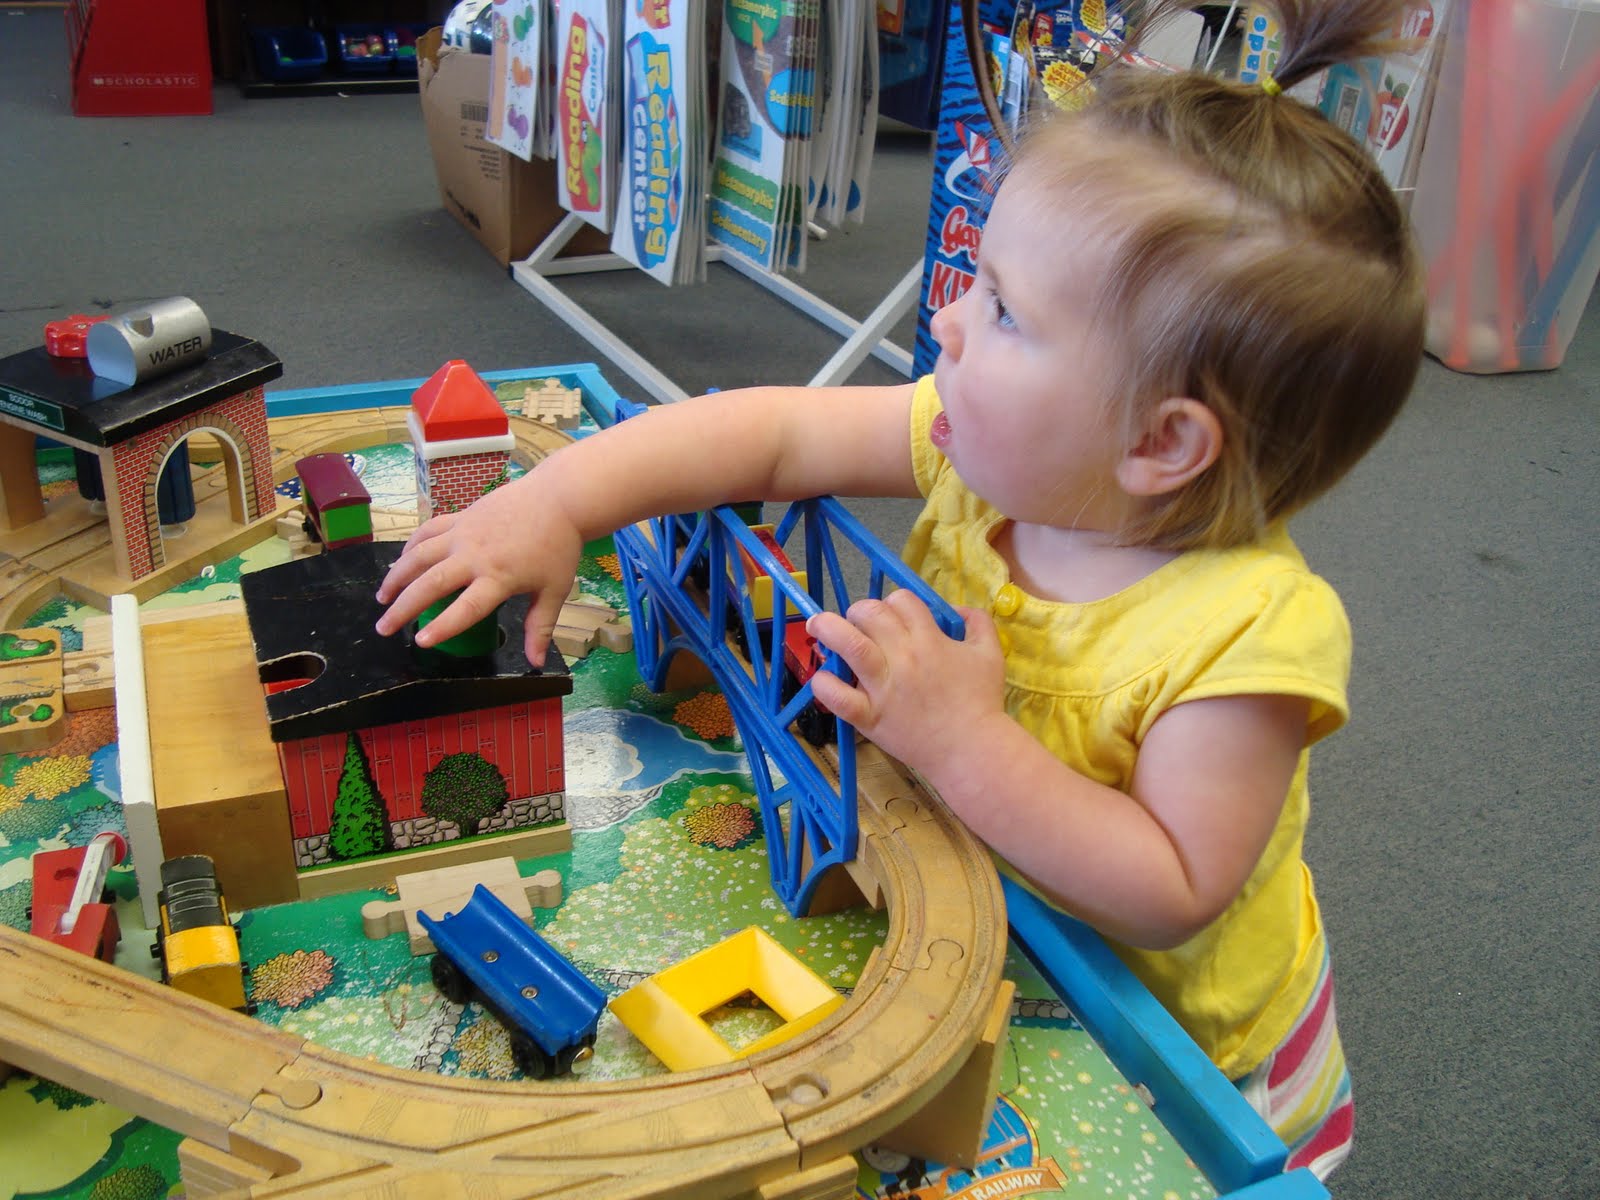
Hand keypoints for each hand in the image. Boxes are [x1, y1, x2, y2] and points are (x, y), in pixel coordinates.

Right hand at [373, 473, 583, 666]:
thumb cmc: (557, 547)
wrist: (557, 498)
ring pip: (419, 555)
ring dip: (397, 577)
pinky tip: (401, 562)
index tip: (419, 641)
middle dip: (403, 607)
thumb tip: (536, 663)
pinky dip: (410, 547)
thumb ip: (540, 627)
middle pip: (431, 583)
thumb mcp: (553, 590)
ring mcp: (463, 533)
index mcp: (499, 577)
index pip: (466, 607)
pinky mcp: (459, 516)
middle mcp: (474, 555)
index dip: (442, 626)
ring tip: (382, 599)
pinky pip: (427, 532)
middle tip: (383, 628)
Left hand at [805, 590, 1006, 774]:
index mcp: (930, 639)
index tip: (892, 617)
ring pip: (849, 646)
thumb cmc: (982, 701)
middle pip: (870, 614)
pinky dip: (825, 685)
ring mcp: (883, 687)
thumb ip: (977, 622)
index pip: (901, 601)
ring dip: (828, 629)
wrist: (972, 749)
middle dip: (860, 610)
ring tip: (817, 625)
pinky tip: (823, 679)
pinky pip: (838, 697)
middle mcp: (903, 657)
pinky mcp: (869, 717)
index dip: (894, 603)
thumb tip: (955, 608)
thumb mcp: (991, 653)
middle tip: (858, 622)